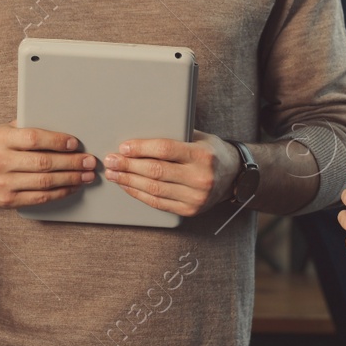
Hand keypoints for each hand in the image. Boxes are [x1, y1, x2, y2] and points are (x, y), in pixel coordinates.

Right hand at [0, 121, 96, 207]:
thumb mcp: (7, 130)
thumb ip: (29, 126)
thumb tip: (64, 124)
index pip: (33, 138)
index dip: (57, 141)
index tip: (75, 143)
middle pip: (42, 163)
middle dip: (71, 163)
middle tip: (89, 161)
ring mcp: (1, 183)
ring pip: (44, 182)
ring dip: (71, 179)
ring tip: (87, 175)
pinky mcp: (7, 200)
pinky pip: (40, 197)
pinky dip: (60, 192)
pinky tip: (73, 186)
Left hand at [103, 129, 239, 216]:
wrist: (234, 177)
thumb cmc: (211, 151)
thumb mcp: (199, 138)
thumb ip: (175, 136)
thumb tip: (140, 135)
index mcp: (202, 155)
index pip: (165, 150)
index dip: (141, 148)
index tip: (123, 147)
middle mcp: (200, 177)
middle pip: (156, 171)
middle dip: (128, 166)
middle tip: (111, 160)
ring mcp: (196, 197)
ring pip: (154, 189)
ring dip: (129, 181)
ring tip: (114, 173)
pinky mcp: (189, 210)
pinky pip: (158, 203)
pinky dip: (139, 194)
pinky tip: (127, 186)